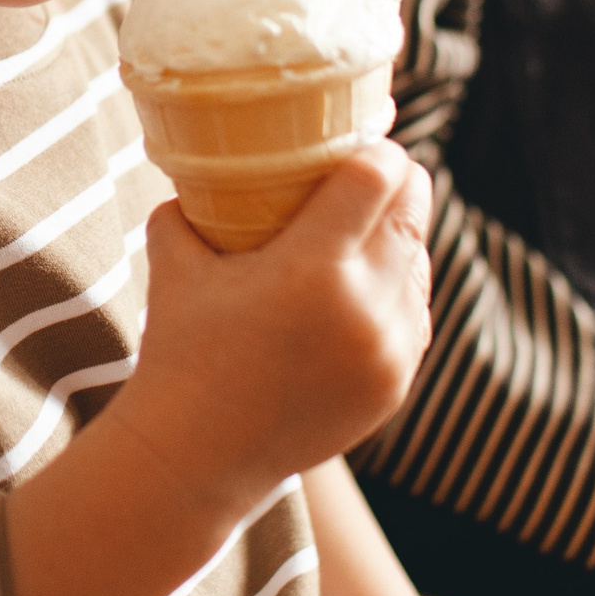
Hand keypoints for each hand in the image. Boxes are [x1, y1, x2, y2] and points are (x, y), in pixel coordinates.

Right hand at [113, 141, 434, 522]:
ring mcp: (389, 350)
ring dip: (399, 235)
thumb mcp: (174, 261)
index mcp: (314, 267)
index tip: (358, 139)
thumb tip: (198, 165)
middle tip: (369, 169)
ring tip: (364, 227)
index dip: (376, 147)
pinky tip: (362, 284)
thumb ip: (189, 204)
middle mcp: (366, 306)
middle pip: (413, 209)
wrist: (199, 456)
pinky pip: (416, 312)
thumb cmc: (181, 350)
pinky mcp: (396, 383)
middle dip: (397, 180)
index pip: (379, 174)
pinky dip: (396, 288)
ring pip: (420, 260)